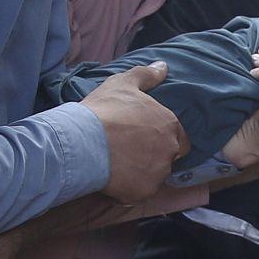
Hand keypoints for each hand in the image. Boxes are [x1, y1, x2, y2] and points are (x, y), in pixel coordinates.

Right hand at [82, 62, 189, 202]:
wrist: (80, 140)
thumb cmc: (103, 110)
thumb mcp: (123, 83)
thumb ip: (146, 75)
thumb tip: (163, 66)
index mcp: (170, 124)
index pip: (178, 136)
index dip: (160, 137)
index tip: (141, 137)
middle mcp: (170, 149)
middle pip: (168, 156)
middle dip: (153, 155)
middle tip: (128, 152)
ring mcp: (158, 172)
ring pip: (155, 175)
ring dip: (142, 172)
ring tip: (118, 165)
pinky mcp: (144, 191)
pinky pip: (140, 192)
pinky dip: (129, 188)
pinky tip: (112, 178)